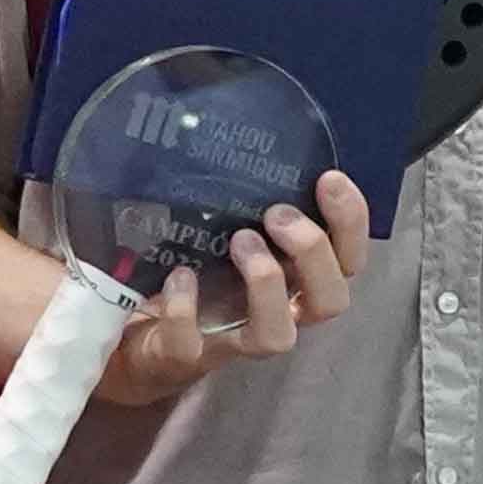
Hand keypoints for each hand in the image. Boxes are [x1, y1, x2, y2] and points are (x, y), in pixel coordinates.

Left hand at [91, 169, 370, 405]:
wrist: (131, 329)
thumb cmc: (192, 267)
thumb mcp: (220, 226)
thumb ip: (243, 197)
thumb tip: (243, 126)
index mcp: (293, 279)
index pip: (349, 259)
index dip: (351, 222)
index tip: (328, 178)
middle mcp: (275, 312)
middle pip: (330, 300)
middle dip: (312, 252)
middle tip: (276, 213)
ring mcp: (232, 340)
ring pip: (278, 336)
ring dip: (266, 283)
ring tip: (239, 239)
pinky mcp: (185, 357)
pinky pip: (192, 345)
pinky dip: (185, 308)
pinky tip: (178, 275)